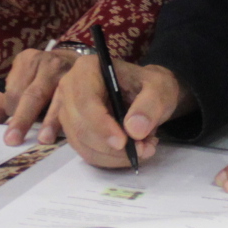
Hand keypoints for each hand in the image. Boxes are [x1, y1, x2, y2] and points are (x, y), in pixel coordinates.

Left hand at [0, 45, 87, 143]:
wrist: (78, 62)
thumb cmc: (42, 80)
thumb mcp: (19, 87)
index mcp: (26, 61)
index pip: (15, 90)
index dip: (14, 113)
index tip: (12, 134)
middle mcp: (45, 62)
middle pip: (32, 94)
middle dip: (22, 118)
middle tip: (13, 139)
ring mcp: (67, 69)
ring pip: (55, 97)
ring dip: (49, 120)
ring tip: (44, 139)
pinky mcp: (84, 79)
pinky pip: (75, 101)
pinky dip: (69, 117)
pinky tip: (67, 131)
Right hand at [51, 56, 189, 168]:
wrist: (146, 93)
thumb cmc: (150, 86)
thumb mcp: (160, 89)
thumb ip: (150, 106)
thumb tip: (134, 130)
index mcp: (87, 68)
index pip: (85, 101)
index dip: (101, 125)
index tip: (123, 142)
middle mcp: (70, 88)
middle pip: (80, 126)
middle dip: (110, 146)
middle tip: (143, 149)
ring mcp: (67, 110)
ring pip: (82, 144)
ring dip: (113, 155)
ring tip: (143, 148)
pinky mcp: (72, 130)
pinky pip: (85, 152)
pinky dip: (109, 159)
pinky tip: (128, 153)